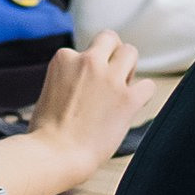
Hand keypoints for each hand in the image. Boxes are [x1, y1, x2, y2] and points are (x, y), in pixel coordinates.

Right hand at [25, 30, 153, 175]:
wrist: (55, 155)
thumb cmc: (46, 133)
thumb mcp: (49, 91)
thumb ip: (67, 78)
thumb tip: (83, 82)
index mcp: (64, 58)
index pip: (84, 50)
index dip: (88, 68)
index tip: (85, 87)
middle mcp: (88, 62)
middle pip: (110, 39)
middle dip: (112, 53)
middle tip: (110, 76)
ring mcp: (110, 79)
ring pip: (130, 52)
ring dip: (128, 68)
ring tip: (121, 89)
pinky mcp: (128, 99)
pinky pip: (148, 85)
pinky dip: (142, 95)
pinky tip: (132, 106)